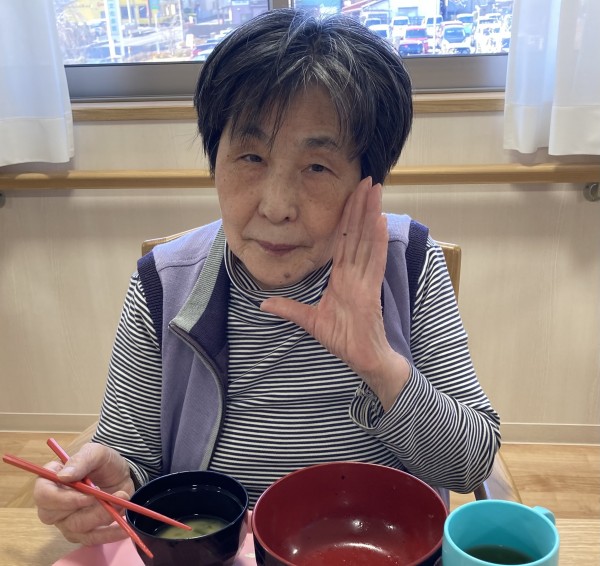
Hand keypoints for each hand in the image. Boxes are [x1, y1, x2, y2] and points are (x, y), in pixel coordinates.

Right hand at [33, 442, 134, 544]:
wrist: (120, 475)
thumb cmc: (103, 463)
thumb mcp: (96, 453)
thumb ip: (81, 460)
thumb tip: (63, 476)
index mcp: (50, 481)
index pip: (43, 494)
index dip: (63, 498)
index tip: (88, 492)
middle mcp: (53, 504)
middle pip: (56, 516)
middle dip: (85, 507)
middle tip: (109, 497)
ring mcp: (66, 521)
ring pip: (76, 527)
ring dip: (101, 516)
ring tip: (121, 501)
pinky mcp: (82, 533)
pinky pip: (91, 540)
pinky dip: (108, 535)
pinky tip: (123, 528)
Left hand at [261, 177, 409, 409]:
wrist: (363, 359)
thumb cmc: (343, 339)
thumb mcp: (309, 320)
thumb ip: (289, 309)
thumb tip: (263, 305)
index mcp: (343, 277)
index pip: (345, 241)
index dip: (348, 217)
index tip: (351, 194)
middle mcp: (355, 273)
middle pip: (358, 234)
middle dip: (361, 206)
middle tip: (367, 179)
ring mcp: (364, 280)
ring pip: (367, 241)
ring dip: (370, 214)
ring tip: (374, 190)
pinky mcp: (370, 291)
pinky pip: (374, 262)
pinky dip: (376, 242)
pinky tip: (378, 221)